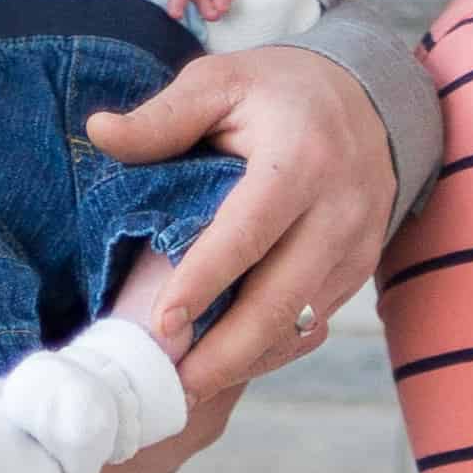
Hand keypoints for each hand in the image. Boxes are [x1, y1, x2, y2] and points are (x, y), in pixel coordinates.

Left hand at [83, 44, 400, 403]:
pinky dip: (268, 352)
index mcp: (301, 158)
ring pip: (298, 324)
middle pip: (281, 300)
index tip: (162, 325)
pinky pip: (312, 325)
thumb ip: (164, 116)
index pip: (250, 232)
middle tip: (170, 388)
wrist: (372, 102)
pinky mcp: (358, 272)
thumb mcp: (222, 82)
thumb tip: (99, 132)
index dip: (205, 281)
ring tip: (186, 390)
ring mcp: (356, 248)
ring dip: (243, 362)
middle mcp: (338, 210)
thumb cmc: (280, 93)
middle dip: (225, 354)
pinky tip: (225, 365)